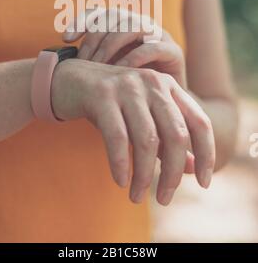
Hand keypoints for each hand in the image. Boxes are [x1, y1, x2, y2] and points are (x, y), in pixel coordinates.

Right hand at [52, 58, 214, 205]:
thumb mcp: (143, 118)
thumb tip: (193, 169)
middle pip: (176, 135)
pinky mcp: (102, 95)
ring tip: (137, 196)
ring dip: (144, 175)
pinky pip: (117, 137)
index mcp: (168, 86)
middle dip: (173, 173)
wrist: (70, 80)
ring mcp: (128, 86)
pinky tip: (120, 181)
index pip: (199, 122)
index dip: (207, 154)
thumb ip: (168, 140)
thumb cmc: (111, 103)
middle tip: (165, 198)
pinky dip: (120, 164)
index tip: (204, 182)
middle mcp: (152, 83)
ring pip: (147, 140)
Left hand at [63, 8, 186, 88]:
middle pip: (114, 16)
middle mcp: (141, 24)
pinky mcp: (174, 51)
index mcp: (124, 25)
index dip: (82, 20)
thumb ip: (89, 63)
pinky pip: (153, 46)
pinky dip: (135, 58)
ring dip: (113, 45)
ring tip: (99, 67)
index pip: (100, 12)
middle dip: (95, 37)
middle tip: (83, 60)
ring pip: (133, 26)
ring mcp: (159, 35)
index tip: (65, 38)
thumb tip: (57, 62)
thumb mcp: (106, 74)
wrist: (164, 110)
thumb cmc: (130, 91)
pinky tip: (122, 73)